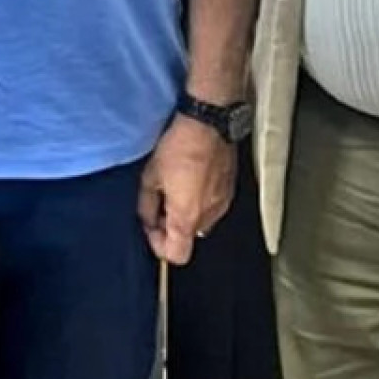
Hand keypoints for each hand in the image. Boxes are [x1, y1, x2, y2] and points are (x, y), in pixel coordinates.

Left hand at [138, 115, 236, 264]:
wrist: (210, 123)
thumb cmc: (178, 147)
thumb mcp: (150, 176)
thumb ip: (147, 205)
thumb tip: (148, 219)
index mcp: (187, 218)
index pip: (177, 255)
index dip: (158, 245)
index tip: (150, 225)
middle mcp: (210, 217)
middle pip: (189, 238)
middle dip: (171, 226)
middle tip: (159, 202)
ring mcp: (223, 204)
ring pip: (201, 222)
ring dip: (187, 213)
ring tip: (175, 187)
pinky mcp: (231, 190)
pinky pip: (212, 206)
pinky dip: (200, 201)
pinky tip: (191, 178)